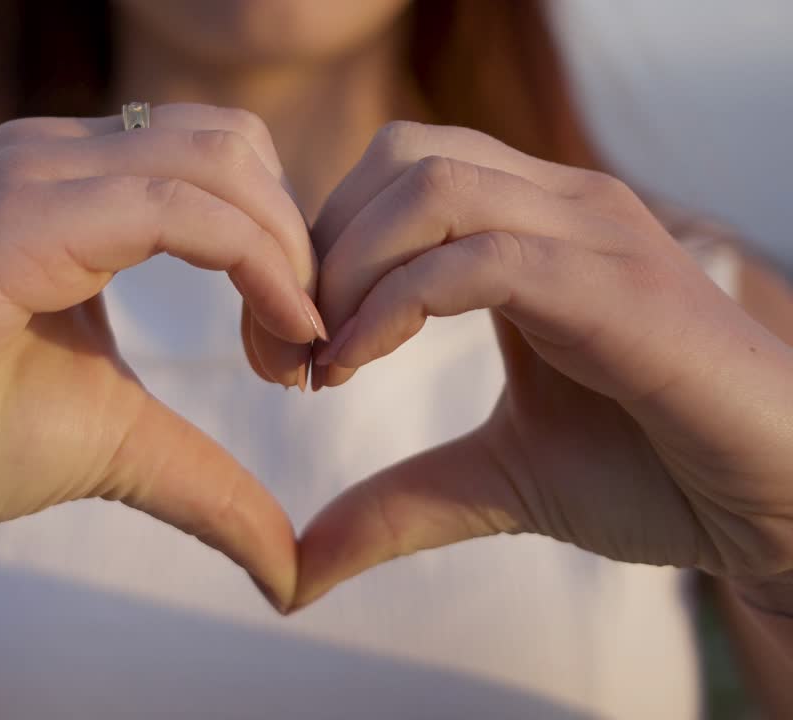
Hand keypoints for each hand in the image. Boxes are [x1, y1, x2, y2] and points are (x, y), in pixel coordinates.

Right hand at [0, 104, 324, 607]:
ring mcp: (31, 178)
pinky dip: (250, 264)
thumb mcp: (121, 445)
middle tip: (299, 351)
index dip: (286, 247)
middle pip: (234, 147)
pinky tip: (273, 338)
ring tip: (286, 353)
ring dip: (283, 254)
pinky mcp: (14, 220)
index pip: (224, 165)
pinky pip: (172, 210)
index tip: (302, 351)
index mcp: (76, 188)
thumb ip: (212, 480)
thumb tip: (294, 572)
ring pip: (217, 163)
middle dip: (296, 244)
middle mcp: (54, 160)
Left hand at [295, 121, 792, 609]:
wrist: (775, 511)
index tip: (286, 348)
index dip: (321, 248)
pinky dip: (394, 303)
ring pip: (430, 185)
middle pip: (399, 157)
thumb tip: (294, 568)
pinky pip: (478, 259)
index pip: (396, 175)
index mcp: (533, 229)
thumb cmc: (653, 476)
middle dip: (317, 249)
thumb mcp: (493, 482)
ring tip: (322, 360)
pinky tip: (355, 363)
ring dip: (347, 268)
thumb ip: (396, 501)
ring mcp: (595, 236)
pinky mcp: (616, 287)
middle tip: (286, 352)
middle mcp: (563, 208)